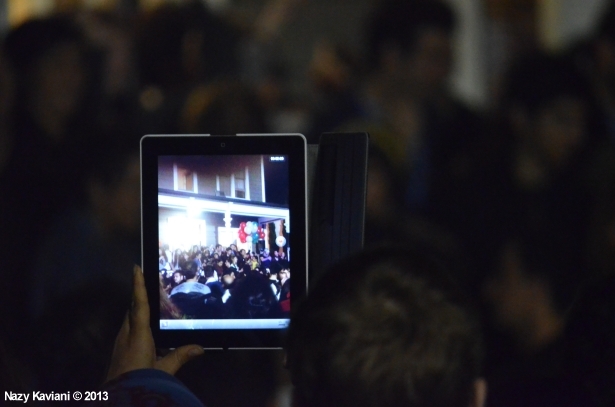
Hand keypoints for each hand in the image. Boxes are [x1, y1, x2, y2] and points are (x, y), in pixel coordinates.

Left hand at [106, 265, 202, 381]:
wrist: (116, 400)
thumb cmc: (140, 380)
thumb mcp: (163, 370)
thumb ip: (180, 357)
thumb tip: (199, 347)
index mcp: (138, 334)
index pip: (139, 304)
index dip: (138, 285)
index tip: (135, 267)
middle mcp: (126, 334)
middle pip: (132, 310)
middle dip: (139, 298)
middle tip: (149, 287)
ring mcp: (119, 344)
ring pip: (129, 321)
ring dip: (138, 313)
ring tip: (151, 310)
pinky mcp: (117, 352)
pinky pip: (127, 332)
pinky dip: (136, 327)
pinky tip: (145, 335)